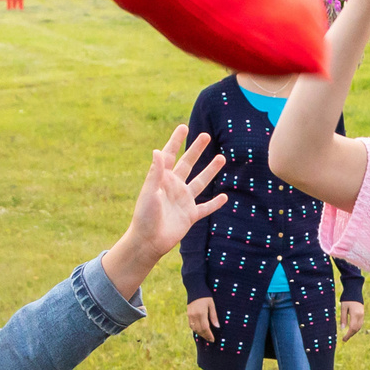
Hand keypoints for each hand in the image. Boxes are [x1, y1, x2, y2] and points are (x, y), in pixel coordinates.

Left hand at [106, 126, 229, 298]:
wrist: (148, 242)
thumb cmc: (144, 217)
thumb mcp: (149, 192)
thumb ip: (155, 172)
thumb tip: (158, 150)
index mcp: (162, 179)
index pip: (169, 155)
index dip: (176, 141)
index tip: (184, 127)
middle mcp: (174, 187)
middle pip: (188, 164)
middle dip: (196, 150)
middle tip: (206, 136)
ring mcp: (183, 201)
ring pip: (201, 182)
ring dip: (211, 170)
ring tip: (221, 157)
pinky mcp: (190, 216)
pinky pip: (205, 207)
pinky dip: (215, 203)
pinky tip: (225, 197)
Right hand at [185, 296, 219, 339]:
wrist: (194, 288)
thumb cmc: (206, 295)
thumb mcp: (212, 305)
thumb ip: (214, 316)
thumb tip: (217, 326)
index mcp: (201, 313)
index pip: (205, 328)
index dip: (209, 335)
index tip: (213, 340)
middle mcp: (194, 315)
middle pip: (199, 330)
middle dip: (205, 336)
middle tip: (210, 340)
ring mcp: (190, 315)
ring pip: (194, 328)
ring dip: (200, 334)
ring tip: (206, 337)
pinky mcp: (188, 314)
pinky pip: (191, 325)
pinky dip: (195, 329)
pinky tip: (200, 331)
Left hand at [339, 299, 365, 338]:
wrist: (354, 290)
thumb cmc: (347, 298)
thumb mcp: (343, 308)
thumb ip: (343, 318)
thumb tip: (342, 329)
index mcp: (355, 314)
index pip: (352, 328)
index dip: (348, 335)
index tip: (343, 339)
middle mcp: (360, 315)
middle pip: (356, 329)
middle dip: (350, 335)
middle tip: (344, 339)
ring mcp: (362, 314)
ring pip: (359, 327)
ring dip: (353, 332)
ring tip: (347, 335)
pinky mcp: (362, 313)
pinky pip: (360, 323)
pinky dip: (356, 328)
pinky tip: (352, 329)